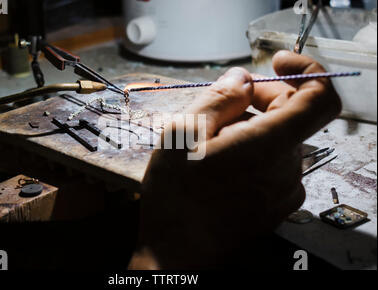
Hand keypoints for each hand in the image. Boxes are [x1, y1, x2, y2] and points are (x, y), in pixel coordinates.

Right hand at [129, 51, 341, 268]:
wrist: (175, 252)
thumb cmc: (175, 194)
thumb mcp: (183, 134)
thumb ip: (220, 98)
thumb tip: (243, 79)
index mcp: (269, 146)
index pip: (320, 97)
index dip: (305, 70)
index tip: (275, 64)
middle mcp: (288, 169)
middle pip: (292, 116)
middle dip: (262, 99)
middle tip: (222, 105)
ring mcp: (286, 190)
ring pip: (281, 140)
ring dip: (254, 127)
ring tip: (212, 140)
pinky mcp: (278, 205)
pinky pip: (276, 164)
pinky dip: (256, 151)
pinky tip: (223, 162)